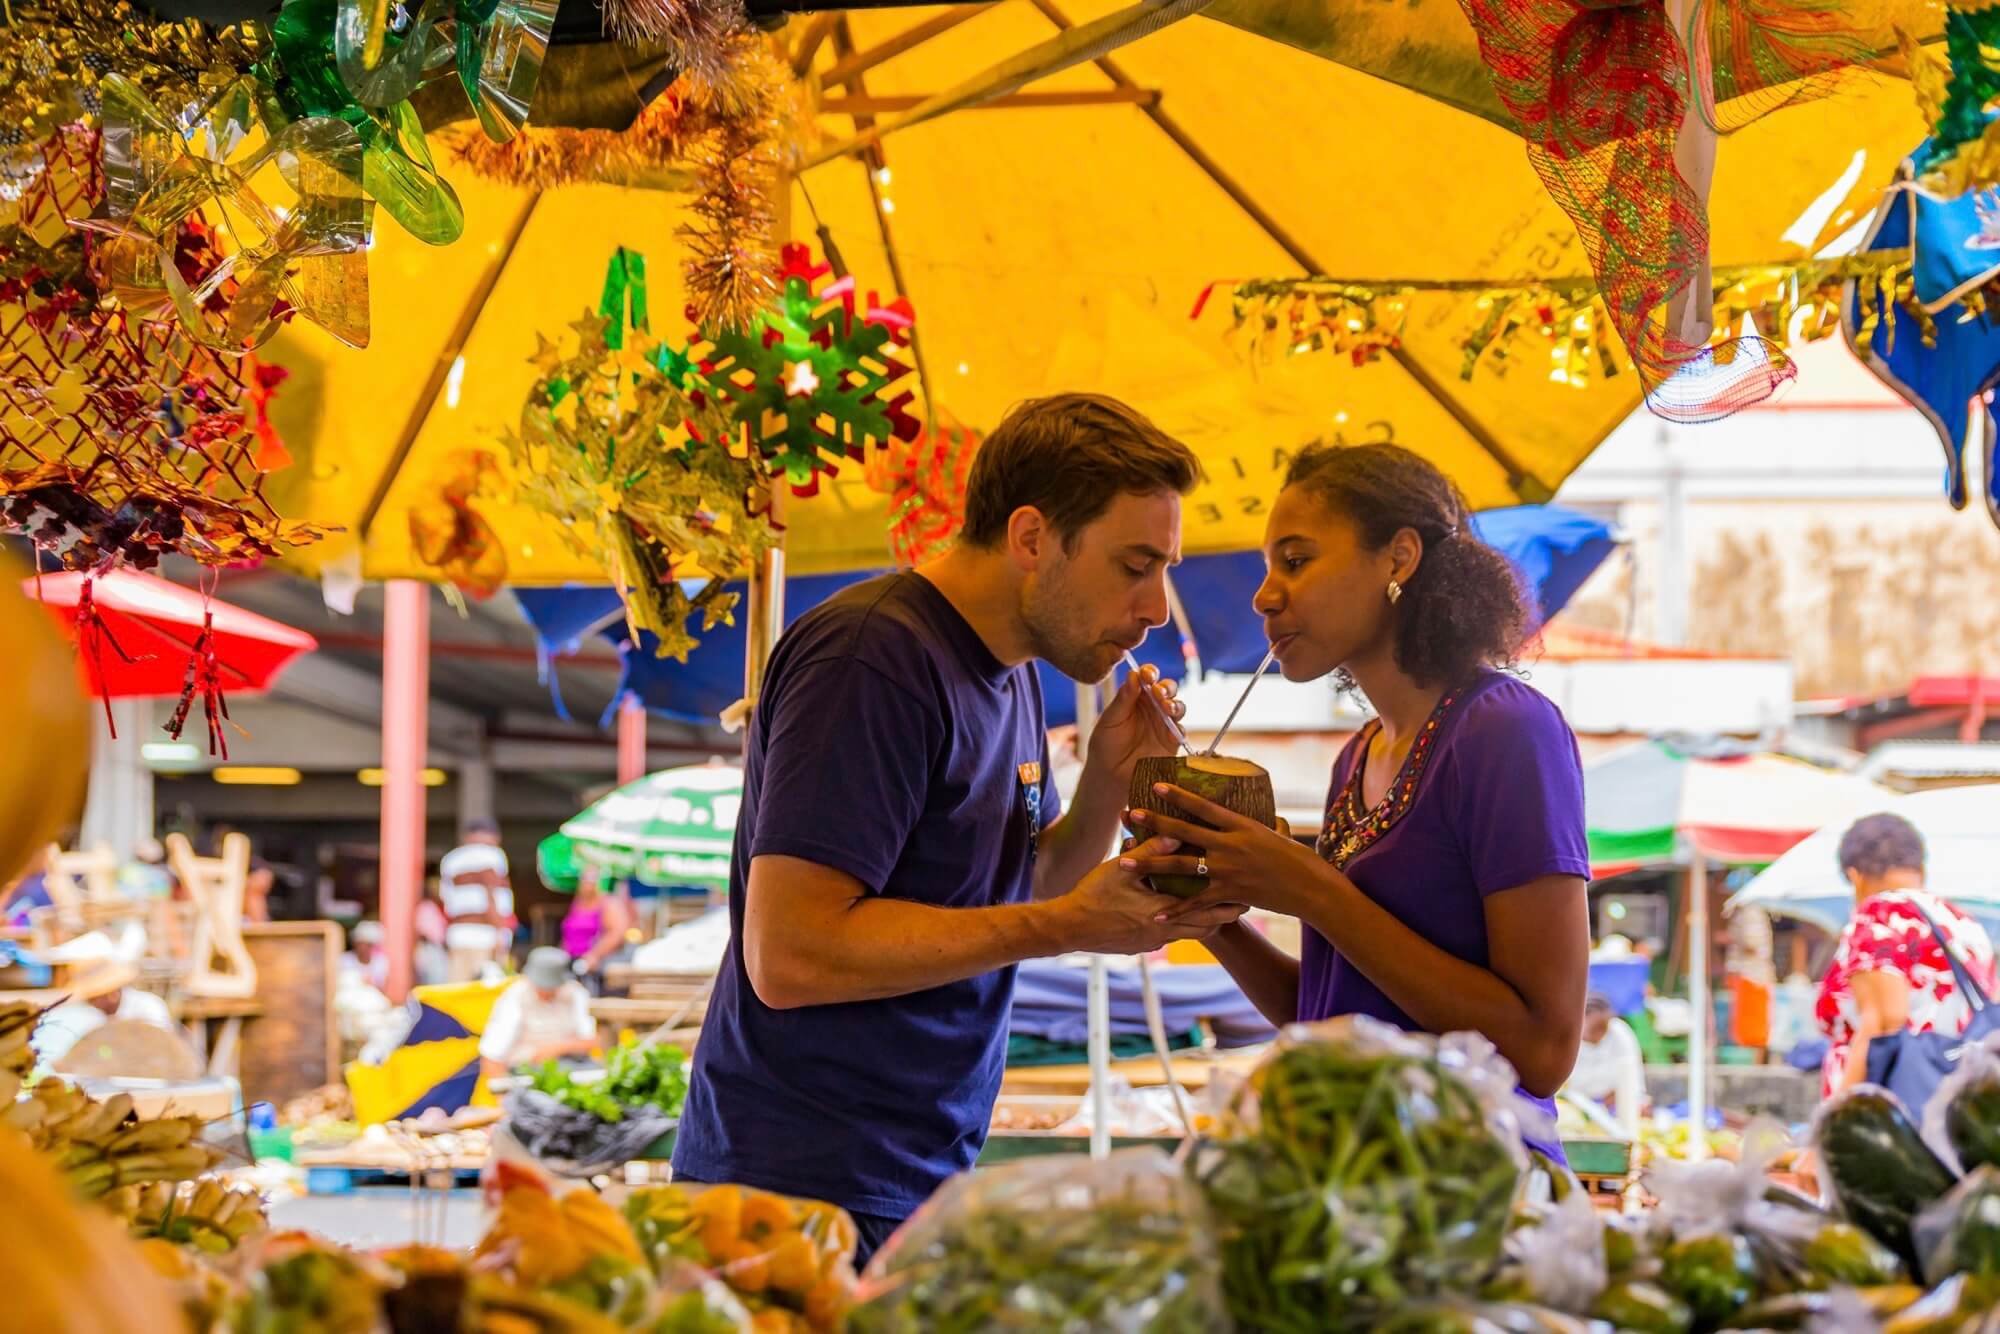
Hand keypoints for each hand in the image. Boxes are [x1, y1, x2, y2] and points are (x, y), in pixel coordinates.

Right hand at [1052, 837, 1245, 953]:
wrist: (1069, 927)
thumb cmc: (1093, 896)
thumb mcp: (1122, 869)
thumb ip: (1152, 850)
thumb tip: (1177, 833)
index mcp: (1162, 913)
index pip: (1207, 913)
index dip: (1229, 906)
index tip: (1247, 897)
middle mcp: (1162, 932)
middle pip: (1205, 930)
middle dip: (1224, 917)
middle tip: (1241, 906)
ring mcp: (1151, 942)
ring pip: (1188, 935)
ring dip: (1203, 924)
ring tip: (1217, 912)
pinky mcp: (1140, 946)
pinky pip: (1169, 937)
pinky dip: (1181, 927)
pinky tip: (1177, 916)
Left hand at [1084, 664, 1185, 781]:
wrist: (1109, 776)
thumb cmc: (1105, 745)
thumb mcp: (1110, 720)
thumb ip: (1123, 699)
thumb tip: (1134, 674)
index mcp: (1135, 697)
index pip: (1146, 678)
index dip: (1149, 673)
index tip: (1146, 674)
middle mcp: (1152, 707)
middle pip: (1167, 689)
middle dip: (1166, 687)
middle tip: (1158, 691)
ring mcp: (1163, 724)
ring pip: (1177, 707)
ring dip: (1174, 704)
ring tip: (1166, 707)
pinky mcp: (1172, 742)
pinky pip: (1181, 731)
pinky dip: (1178, 727)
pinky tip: (1171, 729)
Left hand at [1125, 784, 1327, 917]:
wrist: (1311, 888)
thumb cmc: (1296, 858)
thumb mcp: (1272, 833)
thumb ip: (1247, 826)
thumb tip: (1234, 815)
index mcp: (1241, 825)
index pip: (1203, 806)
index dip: (1178, 795)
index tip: (1154, 785)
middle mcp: (1231, 845)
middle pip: (1184, 831)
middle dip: (1153, 823)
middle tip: (1128, 815)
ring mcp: (1228, 870)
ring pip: (1181, 865)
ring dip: (1149, 864)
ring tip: (1123, 862)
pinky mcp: (1230, 894)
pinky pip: (1197, 904)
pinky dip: (1176, 910)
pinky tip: (1155, 913)